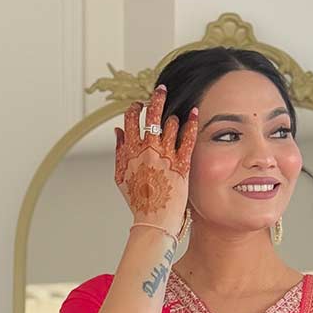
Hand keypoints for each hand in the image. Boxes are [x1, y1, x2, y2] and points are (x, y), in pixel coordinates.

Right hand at [115, 83, 198, 238]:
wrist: (153, 222)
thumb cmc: (138, 203)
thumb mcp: (121, 177)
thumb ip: (119, 151)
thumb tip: (117, 132)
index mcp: (130, 151)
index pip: (130, 120)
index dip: (135, 109)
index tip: (139, 105)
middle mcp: (147, 150)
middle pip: (151, 115)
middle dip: (156, 98)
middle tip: (160, 89)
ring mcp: (164, 156)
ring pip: (169, 124)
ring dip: (172, 117)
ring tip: (175, 118)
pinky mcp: (181, 164)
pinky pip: (187, 138)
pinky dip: (191, 123)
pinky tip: (195, 113)